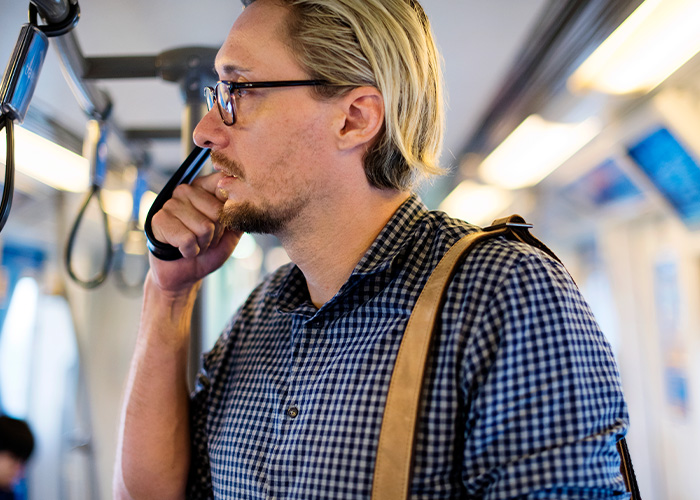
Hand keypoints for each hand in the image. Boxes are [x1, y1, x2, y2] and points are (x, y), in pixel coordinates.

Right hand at [147, 172, 241, 293]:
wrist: (185, 273)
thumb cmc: (209, 250)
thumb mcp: (232, 233)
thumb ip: (241, 215)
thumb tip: (249, 200)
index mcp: (205, 188)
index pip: (224, 183)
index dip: (230, 208)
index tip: (226, 222)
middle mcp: (187, 190)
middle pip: (218, 213)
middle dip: (216, 234)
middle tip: (205, 239)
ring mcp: (171, 203)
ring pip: (204, 227)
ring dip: (203, 244)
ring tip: (194, 244)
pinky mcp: (159, 220)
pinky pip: (188, 239)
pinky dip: (190, 251)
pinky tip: (183, 250)